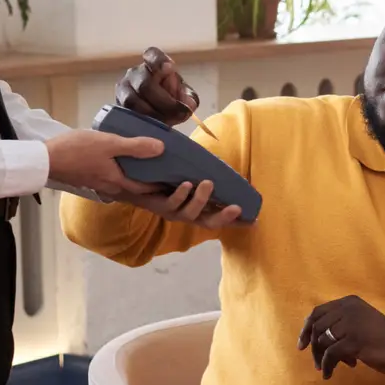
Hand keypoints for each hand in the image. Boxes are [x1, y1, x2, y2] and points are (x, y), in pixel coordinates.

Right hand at [45, 130, 161, 197]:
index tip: (175, 179)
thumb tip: (162, 148)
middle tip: (166, 170)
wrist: (45, 159)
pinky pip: (113, 178)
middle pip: (137, 187)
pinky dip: (123, 172)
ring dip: (137, 176)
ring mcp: (99, 184)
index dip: (162, 185)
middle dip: (152, 181)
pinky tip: (123, 160)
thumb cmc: (77, 150)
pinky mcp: (90, 179)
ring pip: (124, 182)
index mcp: (118, 182)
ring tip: (147, 163)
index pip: (147, 188)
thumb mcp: (109, 143)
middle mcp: (111, 188)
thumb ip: (135, 146)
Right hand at [116, 46, 199, 125]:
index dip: (159, 61)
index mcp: (154, 64)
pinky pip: (127, 113)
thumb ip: (188, 98)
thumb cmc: (173, 100)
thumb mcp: (186, 97)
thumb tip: (185, 105)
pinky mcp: (118, 105)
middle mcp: (136, 73)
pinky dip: (142, 121)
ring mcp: (124, 88)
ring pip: (132, 101)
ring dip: (153, 114)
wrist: (159, 115)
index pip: (152, 55)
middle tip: (179, 113)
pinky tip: (154, 126)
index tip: (170, 68)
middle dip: (164, 102)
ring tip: (168, 122)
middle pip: (145, 84)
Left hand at [123, 180, 242, 230]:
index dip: (236, 221)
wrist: (129, 176)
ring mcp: (172, 210)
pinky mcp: (157, 204)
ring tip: (208, 183)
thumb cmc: (162, 174)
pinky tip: (186, 184)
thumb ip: (202, 170)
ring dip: (201, 200)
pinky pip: (171, 203)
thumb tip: (220, 162)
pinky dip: (181, 195)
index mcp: (196, 207)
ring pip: (190, 213)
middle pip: (208, 222)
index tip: (254, 221)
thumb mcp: (186, 171)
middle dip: (224, 218)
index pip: (219, 216)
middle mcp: (186, 212)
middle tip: (237, 208)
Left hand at [297, 296, 384, 379]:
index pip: (317, 312)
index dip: (306, 329)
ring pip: (321, 342)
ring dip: (321, 358)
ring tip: (329, 368)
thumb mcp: (361, 321)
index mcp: (350, 302)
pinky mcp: (354, 341)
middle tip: (317, 362)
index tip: (302, 345)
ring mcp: (351, 324)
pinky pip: (330, 356)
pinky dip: (327, 366)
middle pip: (317, 328)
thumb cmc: (383, 338)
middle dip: (313, 348)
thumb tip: (313, 337)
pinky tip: (329, 374)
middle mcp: (348, 309)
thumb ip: (341, 322)